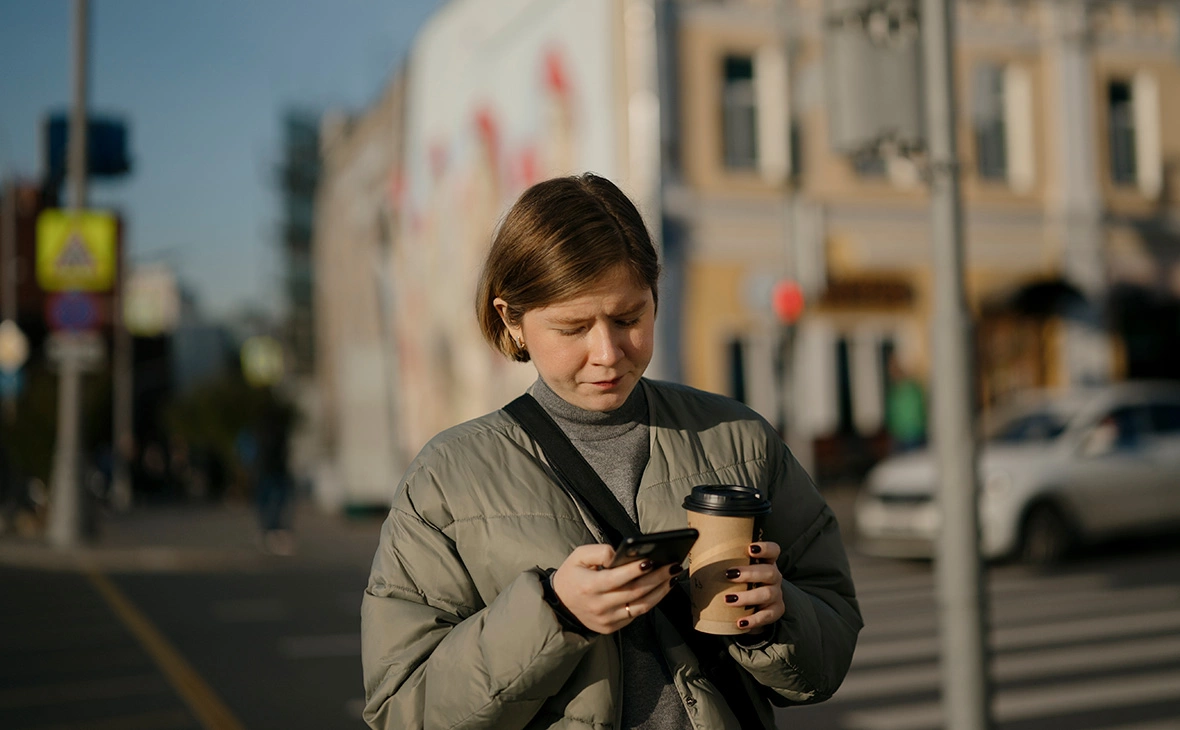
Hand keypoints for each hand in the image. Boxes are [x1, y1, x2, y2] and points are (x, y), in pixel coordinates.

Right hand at [550, 543, 682, 633]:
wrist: (559, 606)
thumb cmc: (571, 576)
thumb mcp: (578, 556)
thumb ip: (599, 551)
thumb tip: (621, 554)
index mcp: (589, 587)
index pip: (617, 578)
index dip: (635, 570)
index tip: (652, 560)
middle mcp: (599, 606)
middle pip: (635, 592)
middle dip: (657, 578)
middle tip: (673, 565)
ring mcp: (607, 620)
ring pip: (641, 606)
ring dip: (660, 591)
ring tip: (673, 577)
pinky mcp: (612, 628)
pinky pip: (636, 614)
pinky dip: (651, 601)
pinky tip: (661, 589)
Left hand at [723, 541, 784, 632]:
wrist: (752, 609)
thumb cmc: (739, 584)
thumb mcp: (735, 572)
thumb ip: (722, 563)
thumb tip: (694, 555)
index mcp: (765, 562)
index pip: (773, 550)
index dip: (765, 548)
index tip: (749, 549)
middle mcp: (774, 577)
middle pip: (769, 571)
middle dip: (749, 573)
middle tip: (729, 574)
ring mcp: (776, 595)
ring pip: (767, 593)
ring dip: (747, 596)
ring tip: (729, 599)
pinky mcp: (775, 612)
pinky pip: (766, 616)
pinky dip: (753, 620)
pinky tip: (740, 622)